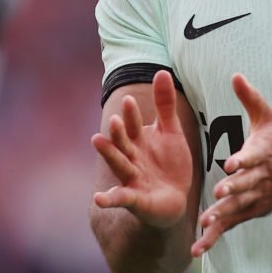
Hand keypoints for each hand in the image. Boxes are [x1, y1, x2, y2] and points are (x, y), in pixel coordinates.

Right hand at [92, 70, 194, 228]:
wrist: (174, 201)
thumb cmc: (169, 165)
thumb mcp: (171, 132)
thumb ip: (164, 105)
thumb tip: (162, 70)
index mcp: (139, 141)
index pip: (134, 125)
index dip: (132, 114)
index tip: (129, 100)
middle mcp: (131, 157)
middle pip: (123, 142)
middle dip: (118, 132)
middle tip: (115, 120)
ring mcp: (132, 178)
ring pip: (119, 164)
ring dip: (109, 154)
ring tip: (97, 141)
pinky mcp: (136, 200)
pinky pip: (121, 198)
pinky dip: (109, 199)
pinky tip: (98, 199)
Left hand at [193, 73, 271, 255]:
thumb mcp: (267, 118)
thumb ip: (250, 98)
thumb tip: (235, 74)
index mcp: (261, 155)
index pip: (252, 157)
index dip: (243, 160)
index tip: (232, 163)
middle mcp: (257, 179)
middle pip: (244, 185)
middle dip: (233, 189)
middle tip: (219, 192)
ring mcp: (252, 199)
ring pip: (236, 208)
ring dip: (222, 215)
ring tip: (206, 222)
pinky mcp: (245, 213)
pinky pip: (228, 227)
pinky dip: (213, 239)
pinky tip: (197, 250)